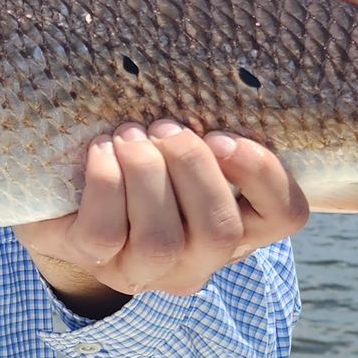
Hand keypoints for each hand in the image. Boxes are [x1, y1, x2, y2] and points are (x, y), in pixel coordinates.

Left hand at [15, 122, 308, 305]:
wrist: (72, 190)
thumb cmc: (143, 159)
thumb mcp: (184, 146)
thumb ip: (210, 132)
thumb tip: (216, 87)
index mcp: (237, 225)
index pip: (285, 215)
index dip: (263, 174)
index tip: (222, 135)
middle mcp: (199, 259)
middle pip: (219, 229)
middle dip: (191, 167)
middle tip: (164, 127)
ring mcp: (147, 269)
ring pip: (162, 239)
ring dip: (145, 173)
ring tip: (128, 135)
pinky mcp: (96, 261)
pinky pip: (106, 232)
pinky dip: (105, 182)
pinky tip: (100, 151)